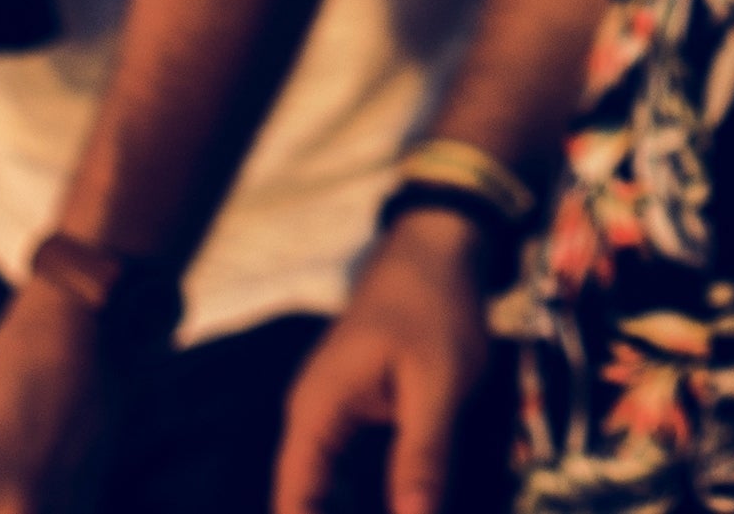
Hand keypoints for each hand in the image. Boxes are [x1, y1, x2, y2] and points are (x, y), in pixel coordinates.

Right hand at [273, 216, 503, 513]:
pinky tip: (401, 504)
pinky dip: (369, 495)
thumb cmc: (432, 306)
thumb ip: (423, 456)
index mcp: (316, 412)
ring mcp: (333, 416)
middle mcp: (313, 419)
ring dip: (355, 508)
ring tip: (400, 510)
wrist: (438, 246)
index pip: (294, 499)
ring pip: (331, 488)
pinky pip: (351, 469)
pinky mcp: (358, 414)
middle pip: (309, 498)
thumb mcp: (438, 383)